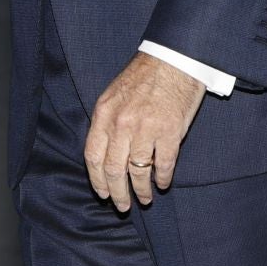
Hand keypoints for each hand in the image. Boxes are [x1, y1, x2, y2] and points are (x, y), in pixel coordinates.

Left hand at [84, 51, 204, 211]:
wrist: (173, 59)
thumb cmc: (143, 77)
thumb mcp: (114, 95)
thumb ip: (107, 122)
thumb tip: (104, 152)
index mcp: (104, 114)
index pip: (93, 155)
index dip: (97, 180)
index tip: (103, 194)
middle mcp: (121, 124)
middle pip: (113, 169)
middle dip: (117, 193)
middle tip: (123, 206)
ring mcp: (146, 129)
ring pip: (138, 172)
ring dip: (141, 190)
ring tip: (144, 199)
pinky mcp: (170, 132)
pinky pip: (163, 165)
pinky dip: (162, 179)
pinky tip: (162, 184)